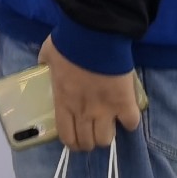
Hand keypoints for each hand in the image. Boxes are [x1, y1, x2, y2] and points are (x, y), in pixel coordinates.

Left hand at [40, 37, 141, 151]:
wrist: (93, 35)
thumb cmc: (68, 44)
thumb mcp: (47, 56)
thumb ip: (46, 65)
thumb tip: (45, 66)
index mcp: (64, 102)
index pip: (67, 137)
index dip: (73, 142)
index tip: (76, 138)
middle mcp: (83, 112)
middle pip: (88, 143)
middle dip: (89, 140)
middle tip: (92, 131)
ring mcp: (105, 110)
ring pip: (107, 139)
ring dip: (107, 134)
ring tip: (108, 125)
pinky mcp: (125, 102)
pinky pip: (131, 123)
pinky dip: (129, 122)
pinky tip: (125, 115)